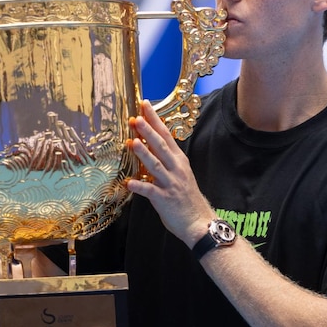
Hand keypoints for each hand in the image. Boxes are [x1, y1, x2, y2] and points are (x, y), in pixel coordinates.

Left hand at [125, 100, 213, 246]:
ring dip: (143, 153)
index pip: (166, 135)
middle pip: (160, 146)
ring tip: (132, 142)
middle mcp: (175, 168)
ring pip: (155, 165)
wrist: (198, 221)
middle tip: (136, 118)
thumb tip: (150, 145)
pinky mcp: (164, 199)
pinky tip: (128, 182)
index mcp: (178, 160)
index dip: (155, 120)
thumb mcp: (180, 173)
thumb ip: (166, 160)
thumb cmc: (186, 197)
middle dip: (148, 131)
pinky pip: (150, 191)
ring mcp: (170, 183)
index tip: (145, 105)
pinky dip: (139, 186)